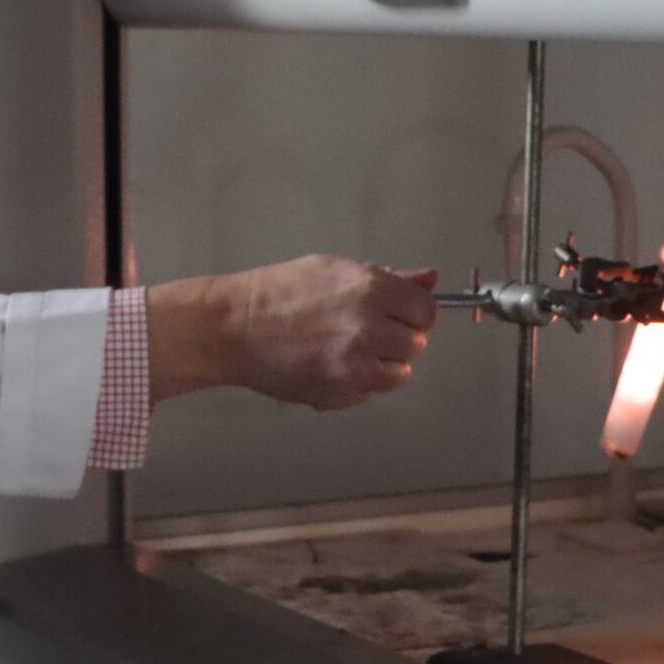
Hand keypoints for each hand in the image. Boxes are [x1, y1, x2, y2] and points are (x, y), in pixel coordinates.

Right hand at [146, 257, 437, 411]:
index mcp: (371, 286)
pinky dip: (360, 386)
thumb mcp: (334, 270)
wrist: (233, 326)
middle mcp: (370, 322)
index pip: (427, 309)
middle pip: (417, 343)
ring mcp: (358, 358)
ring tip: (344, 353)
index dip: (413, 315)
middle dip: (396, 341)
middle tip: (361, 334)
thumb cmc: (275, 295)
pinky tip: (331, 368)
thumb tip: (430, 279)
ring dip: (380, 366)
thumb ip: (389, 278)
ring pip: (400, 372)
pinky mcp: (342, 387)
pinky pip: (373, 392)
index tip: (398, 318)